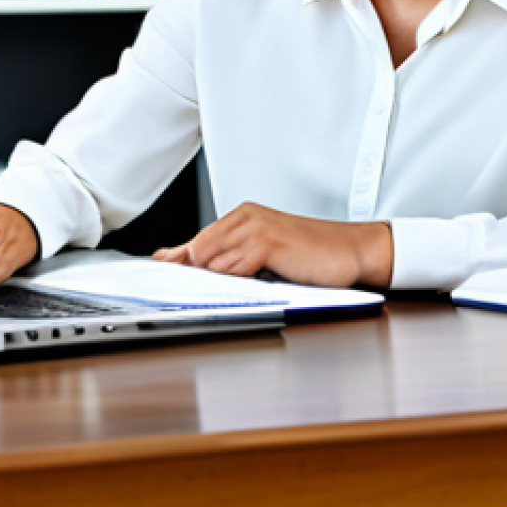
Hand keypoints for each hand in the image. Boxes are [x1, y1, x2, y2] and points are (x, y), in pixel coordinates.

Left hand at [153, 202, 392, 287]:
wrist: (350, 249)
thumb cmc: (309, 254)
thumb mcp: (265, 254)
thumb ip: (232, 257)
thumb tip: (195, 264)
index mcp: (242, 216)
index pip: (199, 238)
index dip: (177, 256)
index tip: (156, 265)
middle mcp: (245, 217)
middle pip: (200, 248)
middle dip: (187, 270)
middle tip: (171, 287)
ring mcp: (255, 228)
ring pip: (214, 259)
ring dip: (212, 278)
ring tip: (211, 290)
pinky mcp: (268, 242)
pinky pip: (236, 265)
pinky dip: (232, 278)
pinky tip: (235, 285)